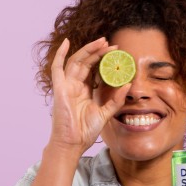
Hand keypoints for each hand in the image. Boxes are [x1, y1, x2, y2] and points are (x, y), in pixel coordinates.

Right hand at [49, 37, 130, 152]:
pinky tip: (67, 42)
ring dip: (88, 50)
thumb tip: (128, 85)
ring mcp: (66, 86)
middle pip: (85, 62)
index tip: (116, 52)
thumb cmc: (85, 131)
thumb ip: (116, 100)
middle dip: (98, 51)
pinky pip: (57, 68)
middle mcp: (74, 86)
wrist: (73, 143)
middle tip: (111, 43)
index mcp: (84, 91)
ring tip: (101, 42)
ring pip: (76, 61)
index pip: (93, 69)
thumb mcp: (105, 113)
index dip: (103, 59)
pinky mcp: (59, 88)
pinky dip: (60, 54)